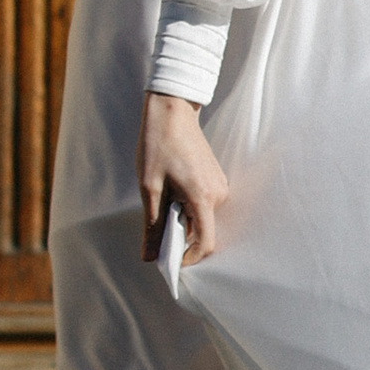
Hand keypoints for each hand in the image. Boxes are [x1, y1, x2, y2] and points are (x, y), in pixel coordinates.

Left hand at [138, 94, 227, 266]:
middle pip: (202, 231)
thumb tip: (150, 256)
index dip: (188, 258)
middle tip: (156, 221)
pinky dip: (186, 206)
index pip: (205, 243)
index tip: (169, 260)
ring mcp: (219, 185)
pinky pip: (203, 204)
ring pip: (201, 218)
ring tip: (162, 196)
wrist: (172, 110)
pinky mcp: (215, 179)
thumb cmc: (158, 144)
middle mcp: (218, 194)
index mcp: (203, 197)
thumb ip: (152, 225)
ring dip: (181, 219)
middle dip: (180, 235)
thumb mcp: (149, 187)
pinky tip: (171, 189)